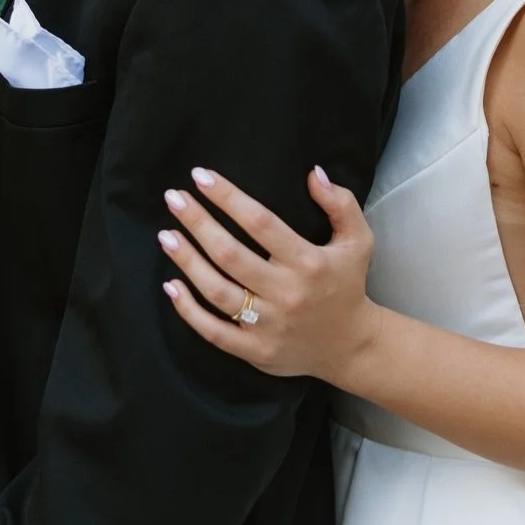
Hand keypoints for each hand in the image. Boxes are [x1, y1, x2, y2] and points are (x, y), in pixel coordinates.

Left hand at [159, 166, 381, 387]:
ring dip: (187, 261)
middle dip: (197, 222)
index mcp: (308, 262)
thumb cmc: (347, 286)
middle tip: (173, 198)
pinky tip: (171, 285)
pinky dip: (188, 310)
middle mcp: (286, 292)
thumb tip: (312, 174)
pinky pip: (213, 331)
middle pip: (230, 254)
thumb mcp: (358, 241)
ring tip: (167, 236)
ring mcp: (268, 325)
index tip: (201, 176)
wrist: (351, 346)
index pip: (260, 222)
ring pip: (217, 291)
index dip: (228, 197)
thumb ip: (341, 204)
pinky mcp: (255, 350)